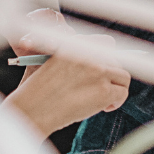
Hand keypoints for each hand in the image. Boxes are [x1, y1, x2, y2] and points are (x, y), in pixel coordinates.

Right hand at [4, 51, 130, 136]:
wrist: (31, 110)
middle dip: (110, 75)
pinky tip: (105, 107)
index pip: (104, 43)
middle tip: (100, 87)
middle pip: (117, 59)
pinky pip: (123, 93)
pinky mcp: (103, 91)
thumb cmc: (36, 91)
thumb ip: (73, 57)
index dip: (106, 59)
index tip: (102, 70)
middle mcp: (88, 53)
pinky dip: (117, 102)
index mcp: (74, 44)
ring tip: (103, 99)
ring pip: (123, 76)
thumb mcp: (49, 61)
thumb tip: (100, 62)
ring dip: (116, 88)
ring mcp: (98, 71)